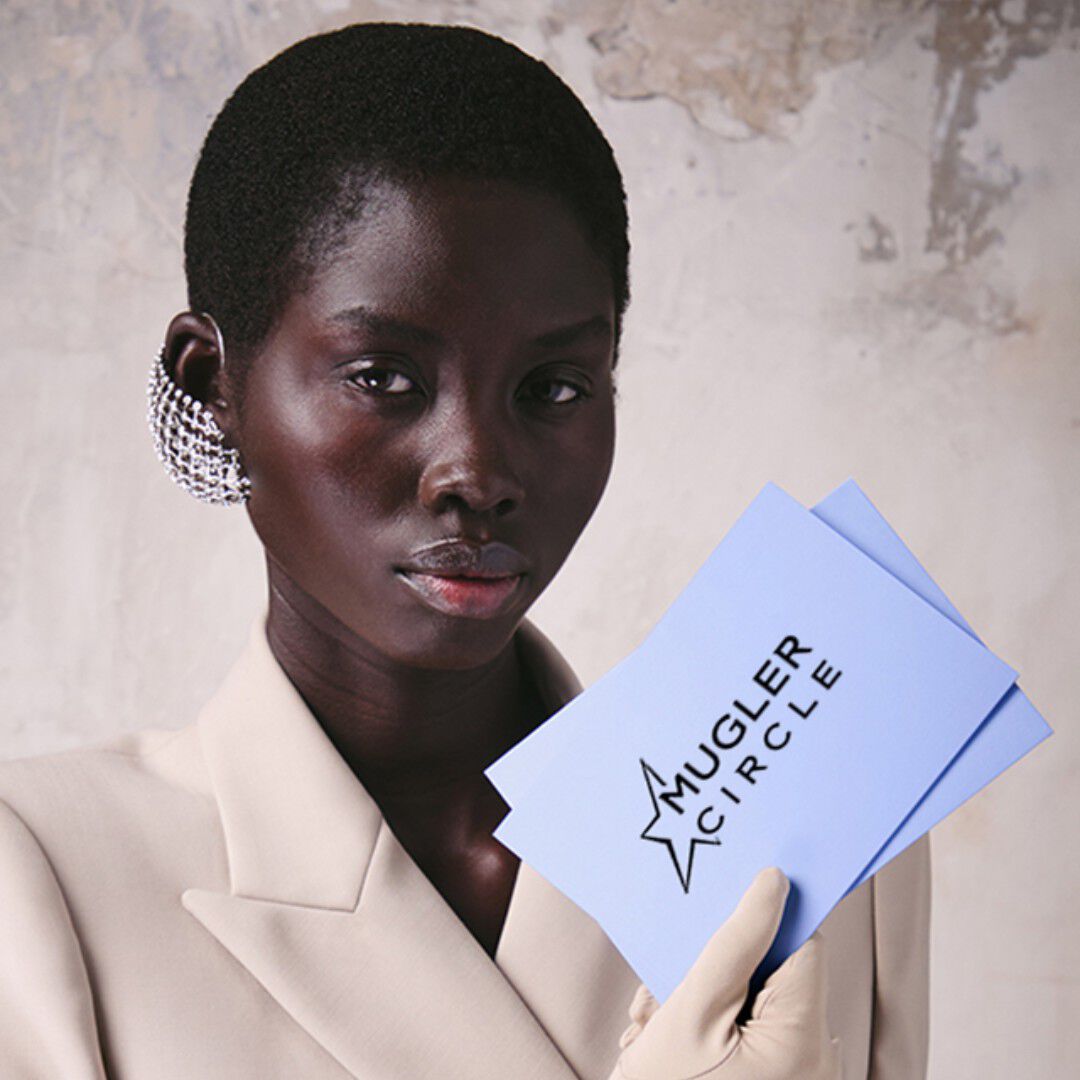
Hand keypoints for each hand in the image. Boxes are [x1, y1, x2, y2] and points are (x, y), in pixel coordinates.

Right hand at [607, 868, 841, 1079]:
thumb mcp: (689, 1013)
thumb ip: (735, 943)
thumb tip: (774, 882)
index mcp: (804, 1043)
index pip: (803, 947)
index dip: (763, 921)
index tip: (718, 909)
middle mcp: (816, 1065)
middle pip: (774, 976)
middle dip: (713, 972)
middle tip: (658, 996)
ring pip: (754, 1006)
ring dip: (700, 1004)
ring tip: (651, 1031)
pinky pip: (752, 1038)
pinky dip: (710, 1032)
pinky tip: (665, 1049)